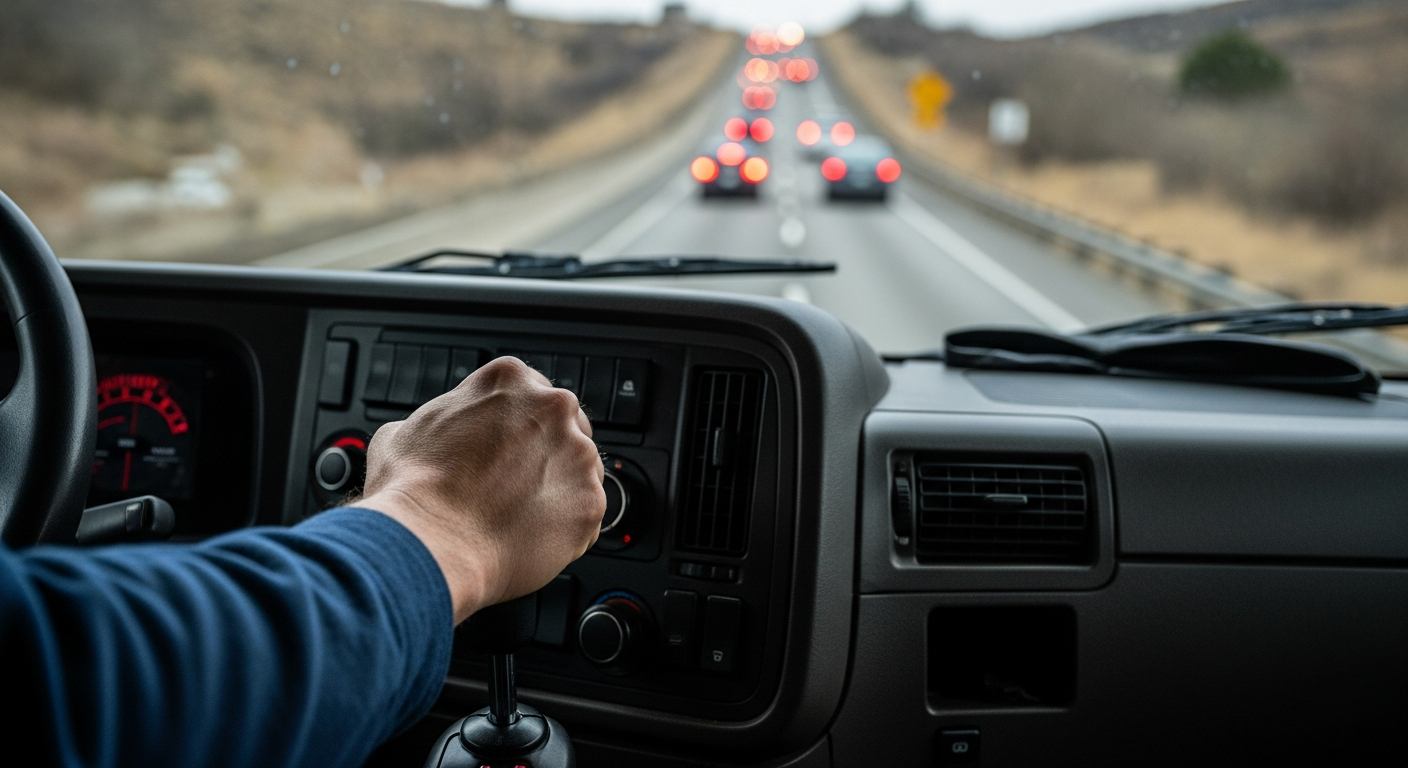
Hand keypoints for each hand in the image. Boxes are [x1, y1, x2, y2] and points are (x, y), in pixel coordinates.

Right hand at [357, 357, 603, 623]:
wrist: (429, 543)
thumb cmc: (413, 490)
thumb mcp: (402, 430)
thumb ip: (439, 418)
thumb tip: (439, 431)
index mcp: (510, 380)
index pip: (531, 394)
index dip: (517, 426)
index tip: (507, 448)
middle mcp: (552, 408)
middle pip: (564, 427)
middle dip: (544, 454)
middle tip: (512, 485)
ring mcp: (578, 454)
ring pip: (579, 471)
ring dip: (556, 490)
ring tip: (515, 516)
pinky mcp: (591, 502)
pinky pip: (586, 514)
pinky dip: (565, 529)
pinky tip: (529, 537)